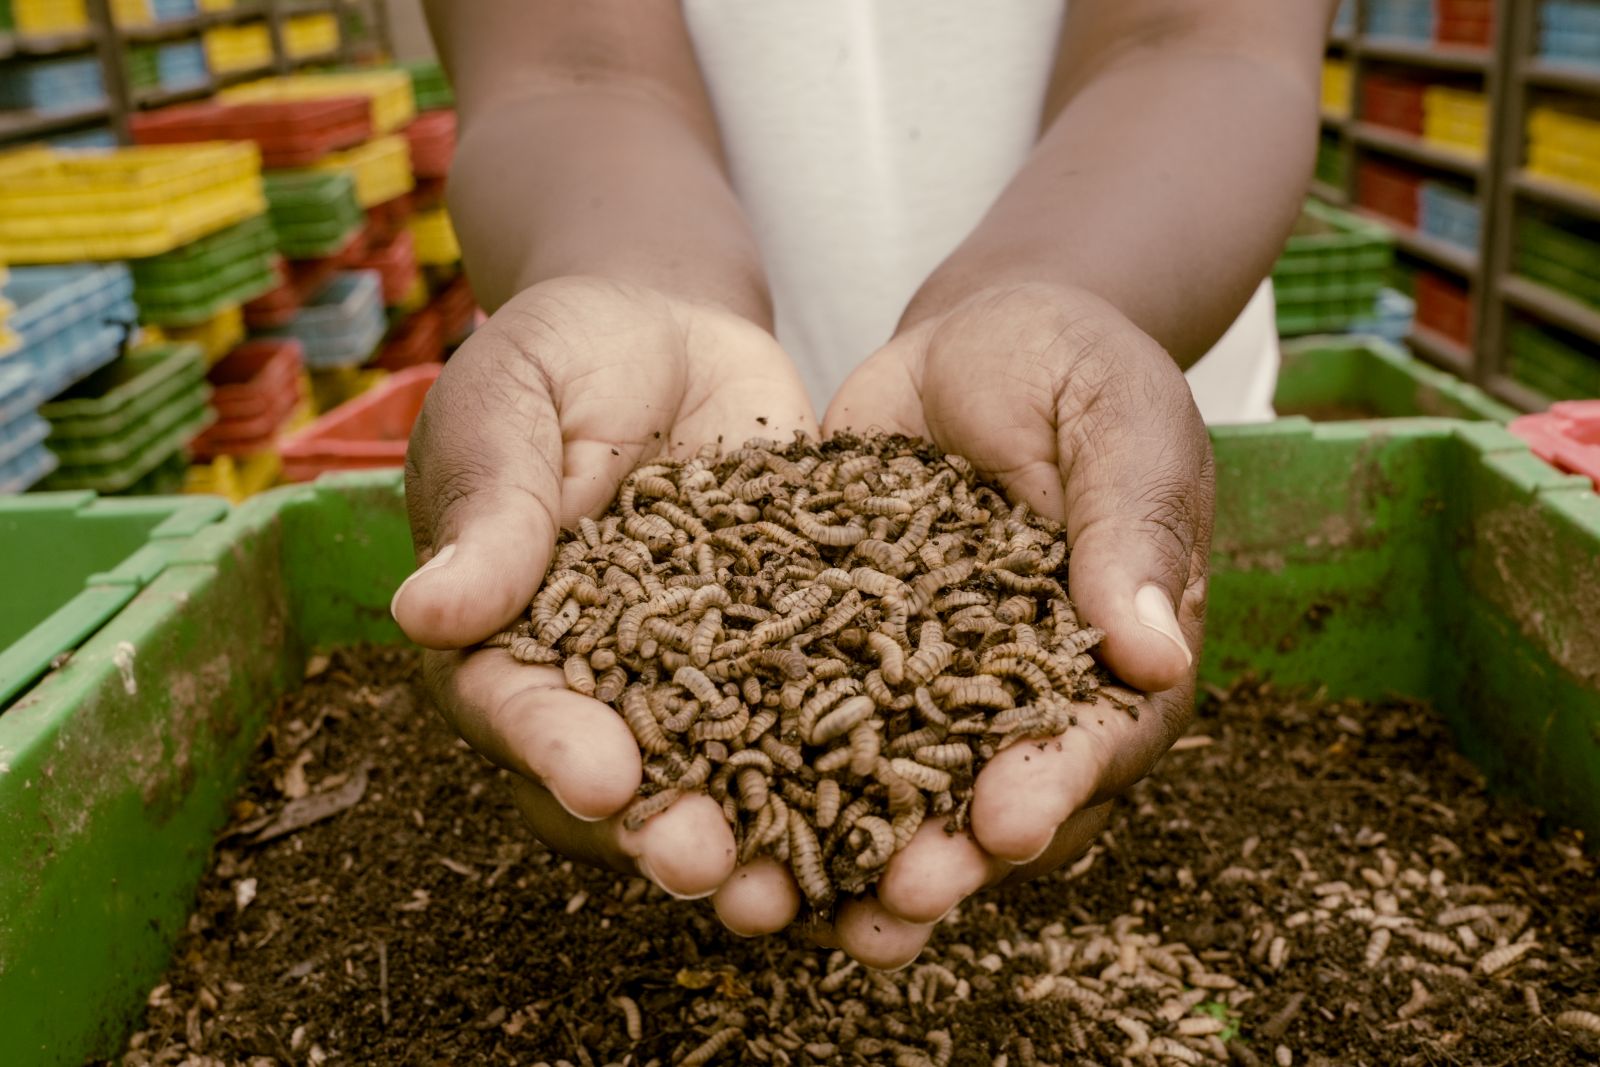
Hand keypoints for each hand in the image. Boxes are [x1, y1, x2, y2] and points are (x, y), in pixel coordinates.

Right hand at [391, 275, 818, 928]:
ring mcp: (694, 680)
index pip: (513, 704)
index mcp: (504, 631)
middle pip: (616, 779)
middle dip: (658, 829)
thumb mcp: (516, 400)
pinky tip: (892, 817)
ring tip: (797, 891)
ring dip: (754, 843)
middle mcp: (596, 680)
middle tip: (706, 867)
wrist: (672, 326)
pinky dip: (849, 776)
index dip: (551, 747)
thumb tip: (424, 614)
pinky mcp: (783, 659)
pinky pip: (814, 725)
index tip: (600, 780)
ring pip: (719, 779)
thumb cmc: (565, 351)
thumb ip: (489, 499)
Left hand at [822, 281, 1213, 967]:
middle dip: (950, 855)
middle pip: (997, 796)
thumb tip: (1157, 655)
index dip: (1056, 786)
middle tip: (899, 899)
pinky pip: (814, 725)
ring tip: (810, 910)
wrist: (977, 342)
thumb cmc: (1074, 368)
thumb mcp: (1119, 421)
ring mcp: (932, 684)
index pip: (1099, 737)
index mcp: (1117, 653)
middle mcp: (1023, 693)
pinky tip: (727, 819)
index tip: (1008, 825)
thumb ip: (1132, 526)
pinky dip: (777, 778)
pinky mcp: (849, 656)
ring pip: (902, 789)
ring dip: (860, 854)